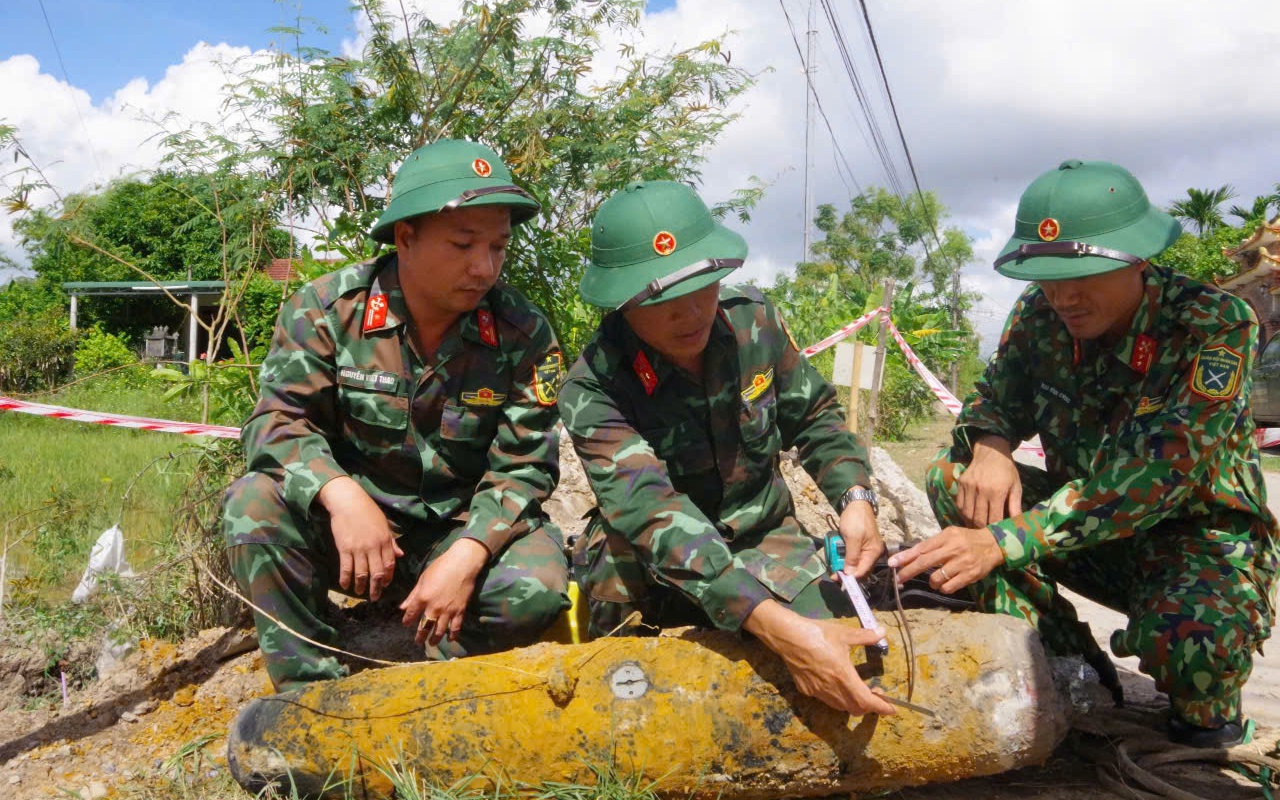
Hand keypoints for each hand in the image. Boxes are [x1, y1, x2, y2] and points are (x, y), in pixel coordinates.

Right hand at [319, 477, 402, 600]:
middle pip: (377, 573)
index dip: (388, 577)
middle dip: (377, 587)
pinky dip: (346, 579)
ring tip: (360, 593)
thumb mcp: (384, 524)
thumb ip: (392, 542)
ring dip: (361, 586)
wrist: (348, 502)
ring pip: (362, 573)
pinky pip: (346, 568)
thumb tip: (401, 555)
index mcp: (385, 540)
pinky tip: (345, 586)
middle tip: (375, 597)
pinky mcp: (345, 548)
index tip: (386, 584)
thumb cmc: (367, 511)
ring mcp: (359, 548)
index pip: (390, 564)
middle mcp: (374, 547)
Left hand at [400, 537, 489, 645]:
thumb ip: (413, 595)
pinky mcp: (460, 611)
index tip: (406, 624)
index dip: (407, 621)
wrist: (463, 564)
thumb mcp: (423, 579)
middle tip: (418, 641)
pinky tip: (450, 639)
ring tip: (432, 643)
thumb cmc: (441, 567)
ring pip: (439, 631)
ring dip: (435, 639)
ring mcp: (448, 610)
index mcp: (423, 598)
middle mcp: (434, 607)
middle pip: (425, 627)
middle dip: (420, 636)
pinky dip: (453, 635)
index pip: (411, 615)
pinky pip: (455, 627)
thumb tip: (402, 607)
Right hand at [744, 600, 895, 716]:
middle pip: (855, 708)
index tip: (892, 709)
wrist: (788, 637)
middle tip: (875, 692)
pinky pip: (825, 699)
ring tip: (857, 689)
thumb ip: (865, 636)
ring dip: (852, 703)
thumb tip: (882, 632)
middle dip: (868, 705)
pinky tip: (833, 683)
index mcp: (844, 677)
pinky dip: (835, 697)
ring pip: (840, 706)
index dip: (882, 707)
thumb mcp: (844, 633)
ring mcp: (817, 692)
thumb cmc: (817, 634)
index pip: (867, 701)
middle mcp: (832, 690)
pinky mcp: (806, 690)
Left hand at [836, 496, 884, 578]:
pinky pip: (853, 556)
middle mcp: (872, 553)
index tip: (838, 579)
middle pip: (860, 569)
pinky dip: (845, 559)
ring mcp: (866, 549)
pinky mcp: (860, 546)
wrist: (855, 503)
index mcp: (874, 552)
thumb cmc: (855, 519)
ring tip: (833, 567)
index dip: (851, 577)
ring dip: (845, 566)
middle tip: (833, 575)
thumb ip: (852, 556)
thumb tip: (850, 574)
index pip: (863, 571)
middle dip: (847, 573)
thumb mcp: (853, 538)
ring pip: (855, 564)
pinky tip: (837, 559)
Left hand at [887, 526, 1003, 592]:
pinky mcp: (970, 576)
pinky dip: (943, 588)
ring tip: (934, 580)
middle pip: (925, 562)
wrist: (992, 545)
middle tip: (898, 579)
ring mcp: (962, 563)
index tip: (892, 563)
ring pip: (936, 578)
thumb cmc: (966, 539)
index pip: (922, 548)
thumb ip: (932, 544)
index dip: (905, 556)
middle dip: (909, 571)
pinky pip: (949, 587)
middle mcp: (954, 549)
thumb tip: (909, 555)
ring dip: (931, 582)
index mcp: (946, 537)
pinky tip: (945, 584)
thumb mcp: (949, 535)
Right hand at [957, 435, 1021, 525]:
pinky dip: (963, 513)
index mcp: (997, 492)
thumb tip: (1018, 525)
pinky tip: (969, 516)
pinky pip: (959, 504)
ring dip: (971, 523)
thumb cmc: (1007, 470)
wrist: (991, 451)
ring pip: (966, 514)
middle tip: (985, 534)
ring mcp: (969, 487)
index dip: (994, 529)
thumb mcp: (1016, 487)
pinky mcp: (961, 484)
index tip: (997, 534)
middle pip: (978, 519)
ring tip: (976, 528)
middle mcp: (981, 490)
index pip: (993, 519)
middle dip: (982, 530)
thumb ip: (1016, 506)